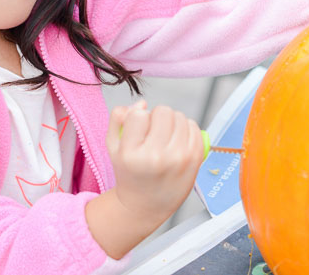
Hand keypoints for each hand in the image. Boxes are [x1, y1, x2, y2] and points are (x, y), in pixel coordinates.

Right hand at [106, 100, 202, 227]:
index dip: (138, 118)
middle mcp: (156, 157)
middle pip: (163, 111)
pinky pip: (195, 127)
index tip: (137, 131)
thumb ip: (118, 118)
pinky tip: (177, 142)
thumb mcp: (112, 147)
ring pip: (180, 117)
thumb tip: (142, 104)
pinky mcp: (195, 160)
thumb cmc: (129, 173)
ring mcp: (179, 158)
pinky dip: (186, 129)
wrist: (145, 205)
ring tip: (164, 139)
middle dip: (157, 117)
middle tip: (152, 134)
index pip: (139, 114)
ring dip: (172, 123)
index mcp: (132, 154)